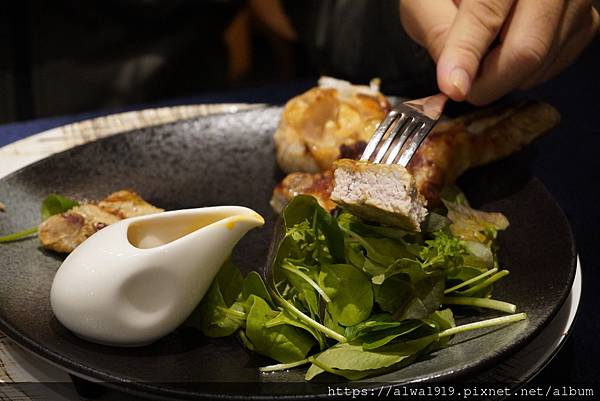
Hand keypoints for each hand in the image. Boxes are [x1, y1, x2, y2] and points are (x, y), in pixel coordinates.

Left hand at [400, 0, 599, 104]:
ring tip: (483, 53)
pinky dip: (525, 72)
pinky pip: (556, 63)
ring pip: (543, 63)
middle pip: (528, 50)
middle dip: (489, 81)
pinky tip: (506, 51)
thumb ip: (438, 33)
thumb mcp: (427, 0)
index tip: (454, 88)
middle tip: (461, 85)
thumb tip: (455, 82)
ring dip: (504, 76)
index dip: (467, 57)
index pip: (486, 16)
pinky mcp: (585, 19)